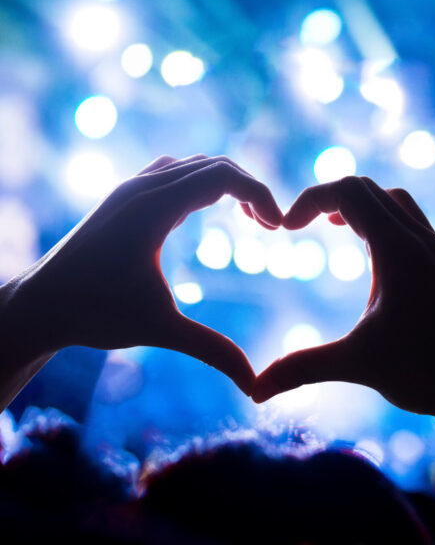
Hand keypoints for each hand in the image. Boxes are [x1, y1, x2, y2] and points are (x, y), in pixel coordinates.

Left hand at [1, 154, 282, 395]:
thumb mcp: (161, 330)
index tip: (279, 228)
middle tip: (272, 228)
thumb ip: (213, 350)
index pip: (223, 176)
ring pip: (194, 165)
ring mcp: (130, 189)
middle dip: (251, 190)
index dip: (260, 195)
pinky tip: (209, 213)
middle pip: (214, 165)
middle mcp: (141, 188)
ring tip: (251, 221)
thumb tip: (255, 386)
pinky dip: (202, 184)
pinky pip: (174, 172)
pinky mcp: (123, 198)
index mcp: (152, 208)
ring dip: (228, 184)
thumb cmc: (94, 315)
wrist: (38, 306)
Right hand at [253, 177, 434, 422]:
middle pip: (371, 189)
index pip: (349, 191)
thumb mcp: (358, 365)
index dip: (310, 199)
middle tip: (301, 224)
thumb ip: (302, 368)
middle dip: (330, 197)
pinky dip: (386, 223)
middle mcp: (423, 242)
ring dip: (363, 206)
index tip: (285, 229)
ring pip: (397, 203)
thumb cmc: (427, 375)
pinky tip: (372, 258)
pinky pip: (414, 224)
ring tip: (336, 227)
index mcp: (400, 250)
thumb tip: (251, 391)